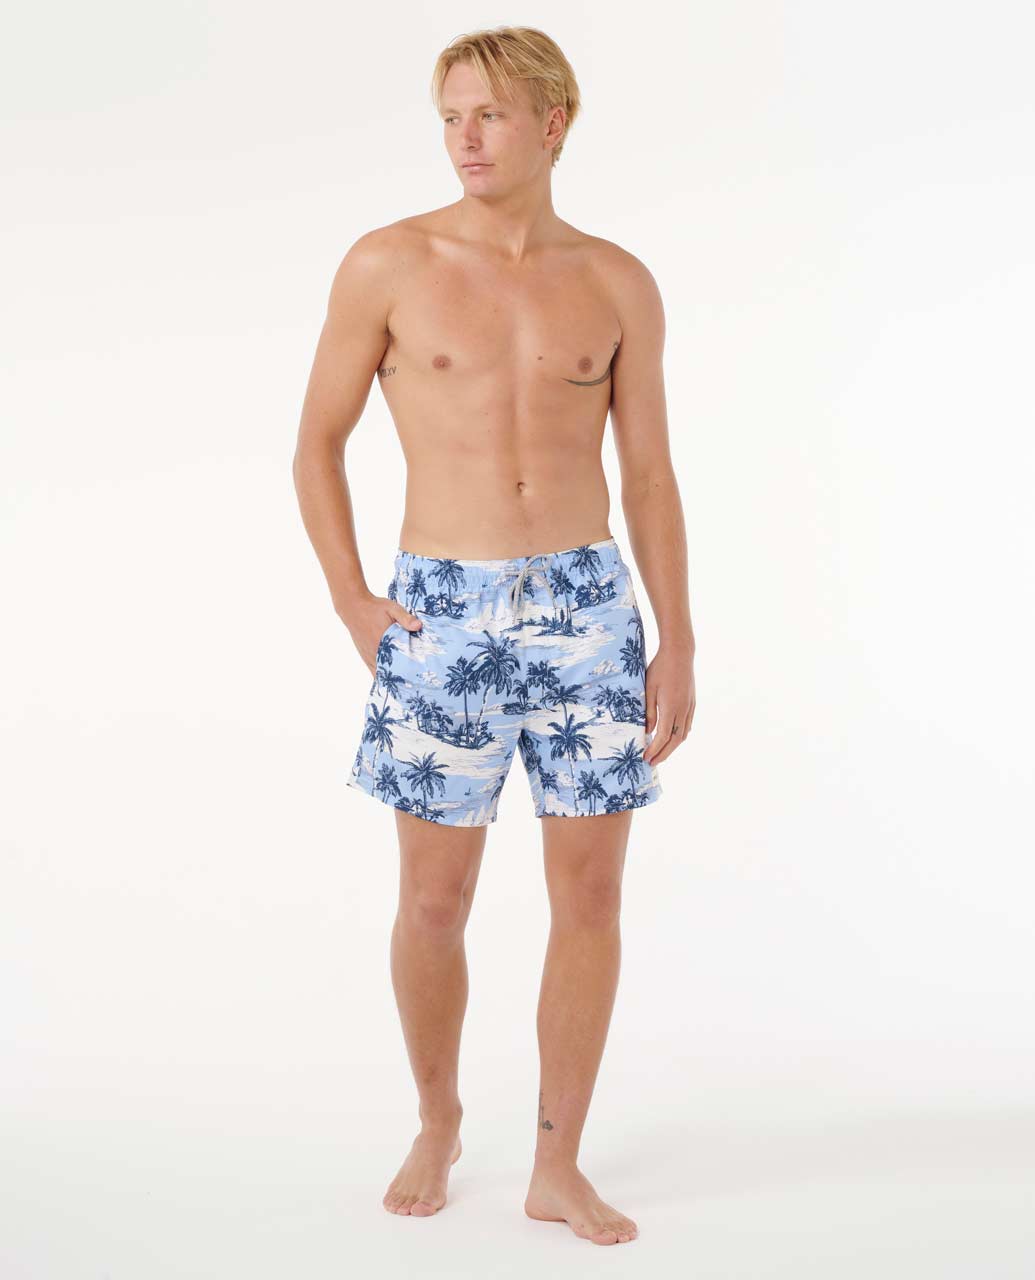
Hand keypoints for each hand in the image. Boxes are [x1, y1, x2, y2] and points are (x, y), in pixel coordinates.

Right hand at [347, 594, 422, 678]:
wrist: (353, 606)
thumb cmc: (374, 607)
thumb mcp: (392, 608)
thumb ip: (405, 618)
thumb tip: (418, 626)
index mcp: (383, 643)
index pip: (396, 664)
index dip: (406, 673)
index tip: (416, 679)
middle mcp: (374, 652)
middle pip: (389, 672)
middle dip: (401, 678)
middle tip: (413, 684)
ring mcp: (368, 655)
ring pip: (380, 673)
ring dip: (391, 678)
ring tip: (403, 686)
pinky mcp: (364, 655)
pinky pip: (373, 669)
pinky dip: (381, 675)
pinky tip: (388, 680)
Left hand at [643, 643, 694, 765]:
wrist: (680, 653)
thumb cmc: (660, 668)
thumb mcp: (648, 688)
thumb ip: (648, 711)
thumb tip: (648, 731)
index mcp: (671, 707)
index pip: (663, 736)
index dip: (655, 749)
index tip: (646, 758)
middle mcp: (683, 710)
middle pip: (675, 740)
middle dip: (664, 754)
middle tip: (652, 763)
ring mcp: (689, 707)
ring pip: (683, 734)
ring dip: (672, 746)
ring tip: (661, 753)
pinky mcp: (692, 703)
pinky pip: (687, 725)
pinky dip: (680, 736)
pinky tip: (673, 738)